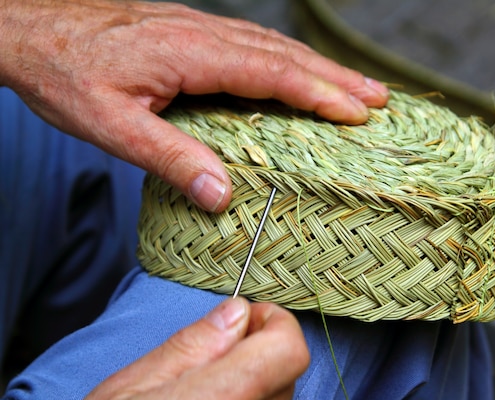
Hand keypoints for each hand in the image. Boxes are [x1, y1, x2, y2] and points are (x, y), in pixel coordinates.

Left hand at [0, 0, 388, 211]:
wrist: (26, 28)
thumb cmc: (65, 74)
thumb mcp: (111, 125)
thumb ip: (169, 158)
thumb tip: (221, 196)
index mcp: (190, 53)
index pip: (271, 74)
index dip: (318, 94)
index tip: (358, 113)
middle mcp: (203, 34)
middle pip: (285, 54)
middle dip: (336, 78)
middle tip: (380, 98)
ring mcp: (198, 28)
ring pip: (273, 46)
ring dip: (318, 67)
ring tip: (356, 86)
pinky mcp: (190, 32)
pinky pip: (252, 43)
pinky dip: (287, 59)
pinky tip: (298, 72)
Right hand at [69, 298, 309, 399]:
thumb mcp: (126, 390)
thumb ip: (189, 347)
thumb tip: (236, 312)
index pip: (286, 352)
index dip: (273, 322)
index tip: (244, 317)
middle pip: (286, 372)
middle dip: (258, 348)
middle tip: (214, 350)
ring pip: (280, 398)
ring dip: (255, 380)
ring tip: (205, 387)